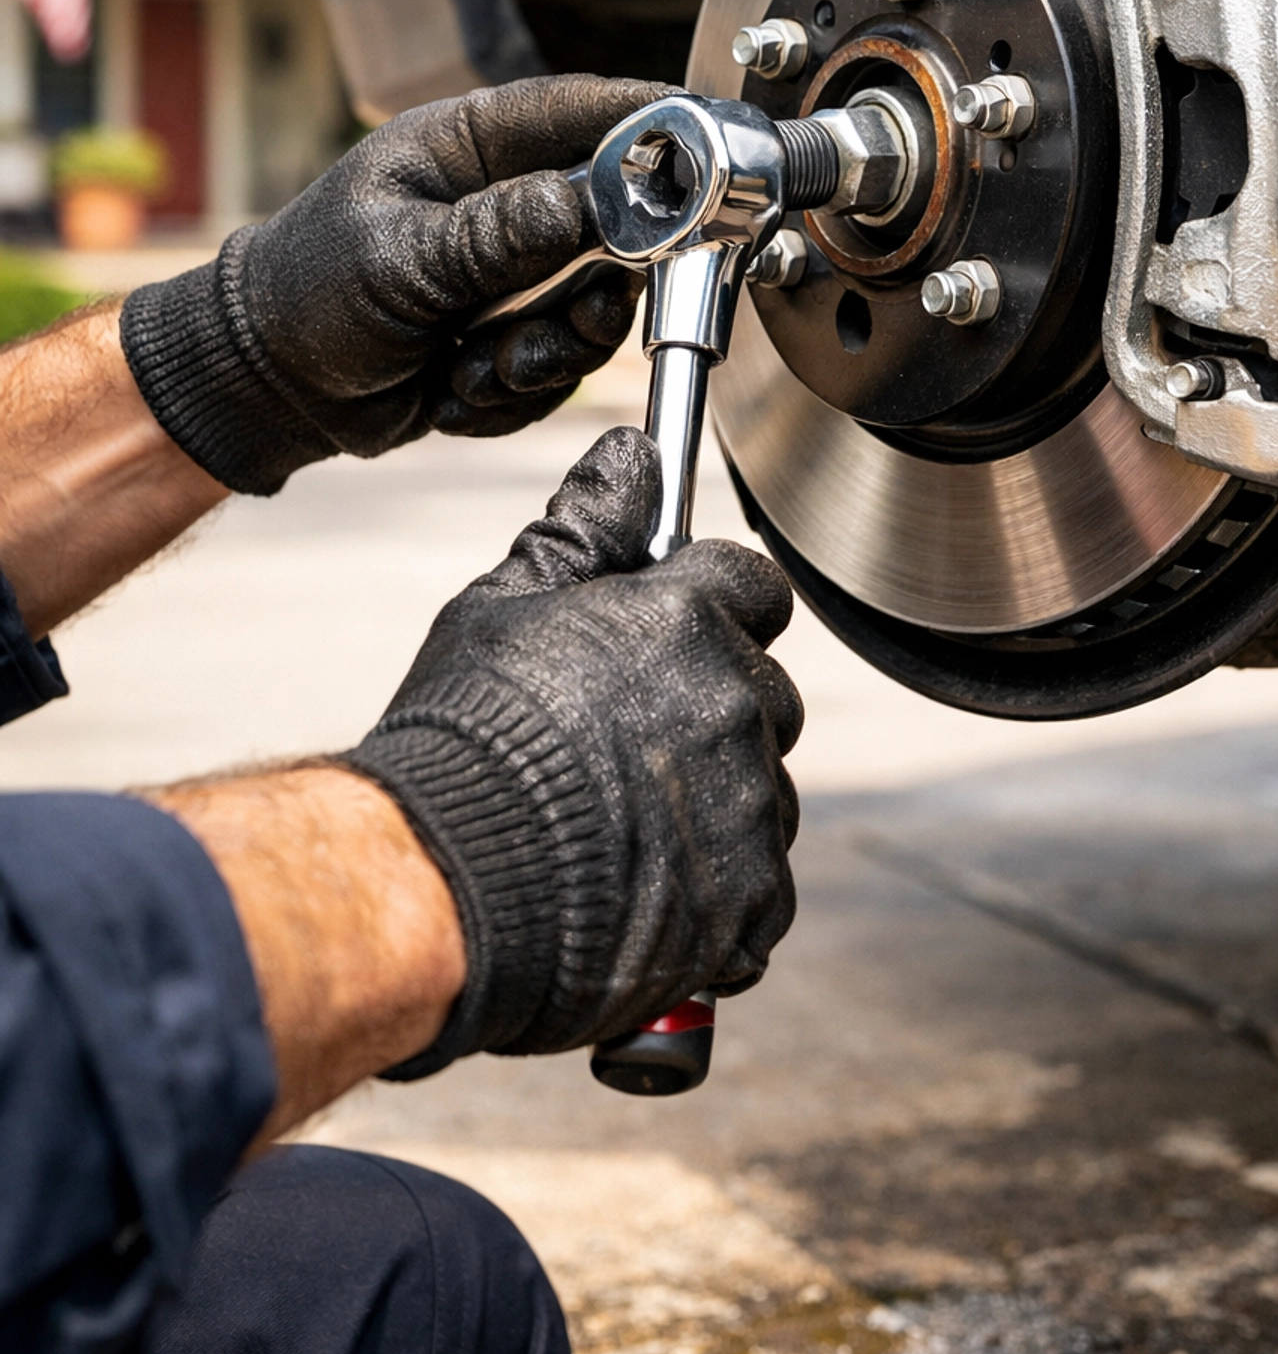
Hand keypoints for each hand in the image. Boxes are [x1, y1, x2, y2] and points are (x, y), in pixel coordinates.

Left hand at [118, 74, 668, 493]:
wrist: (269, 388)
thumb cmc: (304, 296)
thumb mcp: (396, 260)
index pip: (579, 111)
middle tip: (589, 302)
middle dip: (601, 279)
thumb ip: (495, 234)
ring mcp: (515, 274)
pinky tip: (453, 388)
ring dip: (546, 351)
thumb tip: (587, 201)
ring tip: (480, 365)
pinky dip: (512, 392)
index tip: (706, 134)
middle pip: (615, 220)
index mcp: (468, 149)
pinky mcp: (517, 338)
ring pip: (596, 310)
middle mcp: (504, 204)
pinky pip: (561, 371)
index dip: (649, 118)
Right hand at [341, 426, 801, 1071]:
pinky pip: (760, 883)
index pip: (755, 585)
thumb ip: (583, 527)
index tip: (671, 639)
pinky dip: (715, 892)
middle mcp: (732, 703)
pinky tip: (638, 891)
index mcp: (684, 618)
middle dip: (712, 710)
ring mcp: (747, 806)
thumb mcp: (500, 609)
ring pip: (763, 789)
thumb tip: (632, 452)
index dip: (716, 608)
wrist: (435, 890)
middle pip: (764, 690)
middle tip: (622, 749)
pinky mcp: (751, 901)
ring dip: (715, 802)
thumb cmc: (458, 742)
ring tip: (617, 831)